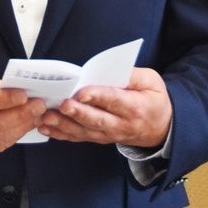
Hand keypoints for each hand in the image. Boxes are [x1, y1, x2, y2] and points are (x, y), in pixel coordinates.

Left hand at [36, 67, 171, 147]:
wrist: (160, 128)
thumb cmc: (153, 100)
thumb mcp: (152, 81)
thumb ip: (132, 74)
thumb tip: (110, 69)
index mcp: (135, 107)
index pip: (114, 101)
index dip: (97, 96)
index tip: (81, 92)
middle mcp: (121, 124)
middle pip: (97, 119)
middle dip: (78, 112)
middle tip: (62, 105)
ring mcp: (109, 134)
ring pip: (85, 131)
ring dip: (64, 125)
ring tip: (47, 117)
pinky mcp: (99, 138)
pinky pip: (79, 138)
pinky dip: (61, 134)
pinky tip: (46, 128)